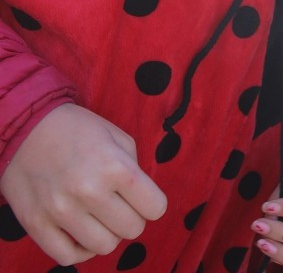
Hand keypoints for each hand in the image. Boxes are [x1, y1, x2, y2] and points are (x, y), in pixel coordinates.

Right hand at [0, 104, 166, 265]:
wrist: (26, 128)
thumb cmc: (79, 130)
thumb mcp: (118, 138)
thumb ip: (135, 169)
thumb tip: (143, 199)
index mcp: (116, 167)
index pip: (155, 208)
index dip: (152, 204)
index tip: (143, 198)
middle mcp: (89, 192)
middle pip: (132, 229)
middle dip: (132, 218)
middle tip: (120, 205)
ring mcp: (60, 211)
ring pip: (104, 246)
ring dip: (108, 234)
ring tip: (100, 218)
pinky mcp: (36, 224)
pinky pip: (68, 256)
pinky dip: (81, 250)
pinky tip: (82, 233)